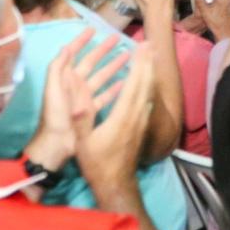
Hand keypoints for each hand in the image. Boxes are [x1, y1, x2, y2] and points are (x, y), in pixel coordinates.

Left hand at [30, 28, 128, 171]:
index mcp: (65, 77)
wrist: (58, 142)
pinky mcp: (92, 109)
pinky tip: (126, 81)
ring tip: (128, 55)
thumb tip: (66, 46)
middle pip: (91, 62)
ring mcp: (85, 97)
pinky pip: (105, 96)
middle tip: (118, 38)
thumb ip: (57, 68)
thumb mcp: (53, 89)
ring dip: (113, 66)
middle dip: (103, 49)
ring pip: (101, 76)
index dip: (81, 41)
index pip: (73, 54)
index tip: (94, 29)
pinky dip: (115, 88)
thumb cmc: (55, 115)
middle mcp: (75, 84)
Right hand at [73, 43, 154, 209]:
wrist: (117, 184)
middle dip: (148, 63)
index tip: (142, 47)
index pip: (133, 85)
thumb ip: (81, 120)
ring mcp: (141, 122)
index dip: (139, 65)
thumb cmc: (97, 164)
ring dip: (150, 73)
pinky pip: (147, 101)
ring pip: (148, 92)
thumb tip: (77, 100)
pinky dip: (148, 87)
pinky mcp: (142, 128)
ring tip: (152, 57)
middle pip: (145, 84)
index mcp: (122, 116)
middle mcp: (136, 116)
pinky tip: (147, 84)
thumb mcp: (83, 142)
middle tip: (151, 44)